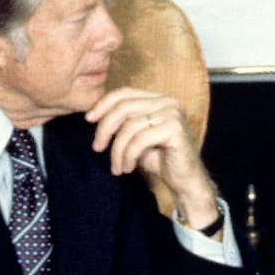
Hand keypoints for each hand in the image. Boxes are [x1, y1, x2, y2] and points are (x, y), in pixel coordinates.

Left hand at [87, 88, 218, 227]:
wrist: (185, 181)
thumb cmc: (160, 160)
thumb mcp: (135, 137)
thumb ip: (121, 123)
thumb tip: (93, 115)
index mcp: (157, 99)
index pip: (124, 93)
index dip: (103, 104)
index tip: (89, 120)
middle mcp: (167, 101)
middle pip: (124, 108)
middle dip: (105, 129)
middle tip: (97, 148)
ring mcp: (172, 114)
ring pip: (130, 126)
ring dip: (117, 150)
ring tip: (116, 167)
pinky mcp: (175, 129)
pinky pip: (140, 140)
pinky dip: (128, 156)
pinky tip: (127, 168)